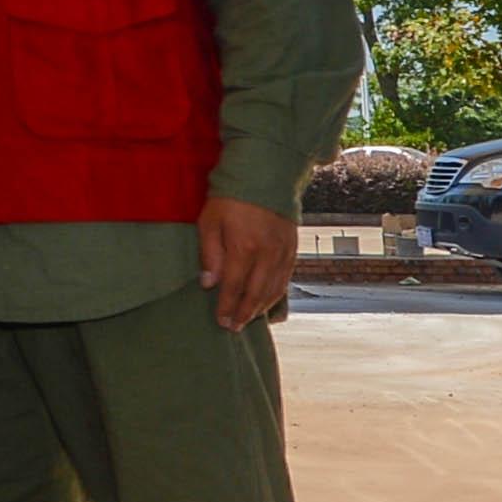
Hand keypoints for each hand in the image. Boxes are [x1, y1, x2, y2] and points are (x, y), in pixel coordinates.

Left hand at [197, 194, 293, 331]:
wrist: (265, 174)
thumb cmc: (231, 197)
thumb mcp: (210, 221)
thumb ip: (209, 254)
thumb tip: (209, 284)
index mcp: (244, 247)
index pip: (234, 286)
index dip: (227, 306)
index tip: (220, 321)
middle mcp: (268, 253)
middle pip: (256, 293)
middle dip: (243, 313)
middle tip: (233, 327)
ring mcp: (283, 252)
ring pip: (273, 289)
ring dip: (260, 308)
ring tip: (246, 319)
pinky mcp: (292, 248)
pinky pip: (285, 278)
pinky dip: (275, 294)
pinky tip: (265, 301)